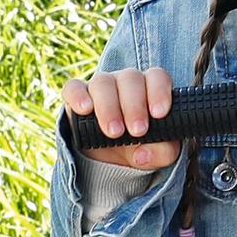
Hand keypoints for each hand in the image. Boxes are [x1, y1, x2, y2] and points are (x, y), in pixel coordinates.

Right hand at [62, 66, 181, 170]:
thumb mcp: (156, 154)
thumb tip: (144, 155)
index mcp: (150, 89)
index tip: (159, 114)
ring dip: (109, 107)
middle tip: (137, 131)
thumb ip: (162, 153)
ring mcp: (101, 86)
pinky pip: (73, 87)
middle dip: (134, 106)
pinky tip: (84, 109)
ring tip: (114, 132)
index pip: (157, 77)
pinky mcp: (76, 95)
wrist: (110, 159)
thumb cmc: (140, 147)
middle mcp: (126, 82)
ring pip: (103, 82)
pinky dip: (78, 96)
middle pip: (131, 78)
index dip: (159, 91)